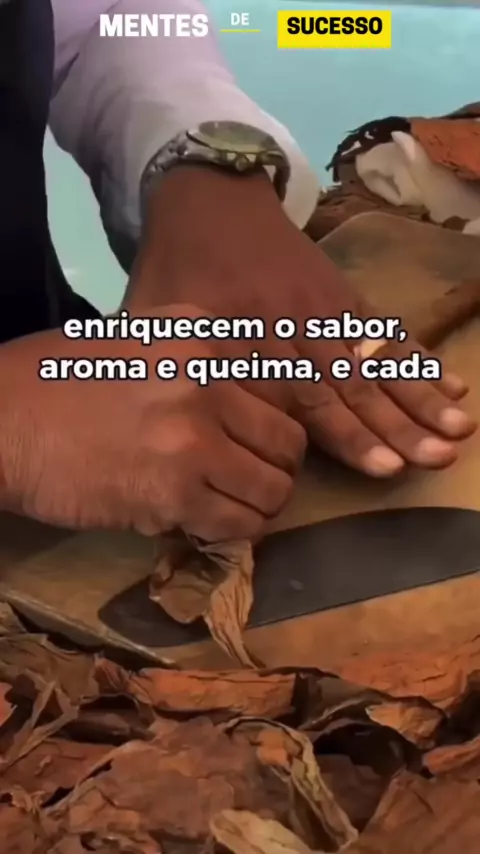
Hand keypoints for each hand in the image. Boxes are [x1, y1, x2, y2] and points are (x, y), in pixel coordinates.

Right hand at [0, 306, 304, 539]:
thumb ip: (198, 363)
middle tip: (251, 477)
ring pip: (274, 487)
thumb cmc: (56, 381)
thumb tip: (248, 405)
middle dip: (277, 465)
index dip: (279, 420)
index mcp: (200, 334)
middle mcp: (207, 379)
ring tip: (230, 503)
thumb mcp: (137, 342)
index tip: (263, 440)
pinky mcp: (173, 494)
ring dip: (259, 503)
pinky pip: (239, 524)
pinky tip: (206, 522)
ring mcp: (193, 437)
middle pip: (289, 438)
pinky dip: (232, 530)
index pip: (286, 384)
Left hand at [129, 166, 476, 476]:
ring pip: (375, 359)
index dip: (345, 435)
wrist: (209, 197)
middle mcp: (292, 324)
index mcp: (245, 338)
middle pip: (350, 383)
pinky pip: (384, 330)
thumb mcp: (153, 324)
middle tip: (435, 457)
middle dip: (397, 424)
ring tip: (459, 428)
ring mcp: (324, 307)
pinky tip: (453, 382)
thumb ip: (172, 380)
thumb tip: (185, 445)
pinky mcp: (343, 294)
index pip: (303, 398)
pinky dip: (418, 358)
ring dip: (420, 397)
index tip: (384, 467)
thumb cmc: (177, 272)